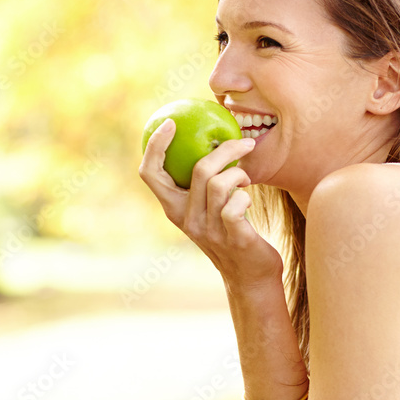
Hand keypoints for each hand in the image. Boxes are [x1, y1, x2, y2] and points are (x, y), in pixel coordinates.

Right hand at [139, 121, 283, 288]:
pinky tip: (248, 199)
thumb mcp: (209, 209)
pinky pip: (236, 205)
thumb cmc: (232, 233)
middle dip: (224, 149)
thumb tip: (210, 140)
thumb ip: (203, 184)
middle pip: (197, 170)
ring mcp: (208, 230)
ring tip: (247, 179)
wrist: (249, 277)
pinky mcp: (233, 238)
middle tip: (243, 142)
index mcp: (174, 208)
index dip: (155, 146)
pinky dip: (245, 195)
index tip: (170, 122)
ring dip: (240, 174)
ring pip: (219, 184)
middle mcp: (186, 219)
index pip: (150, 174)